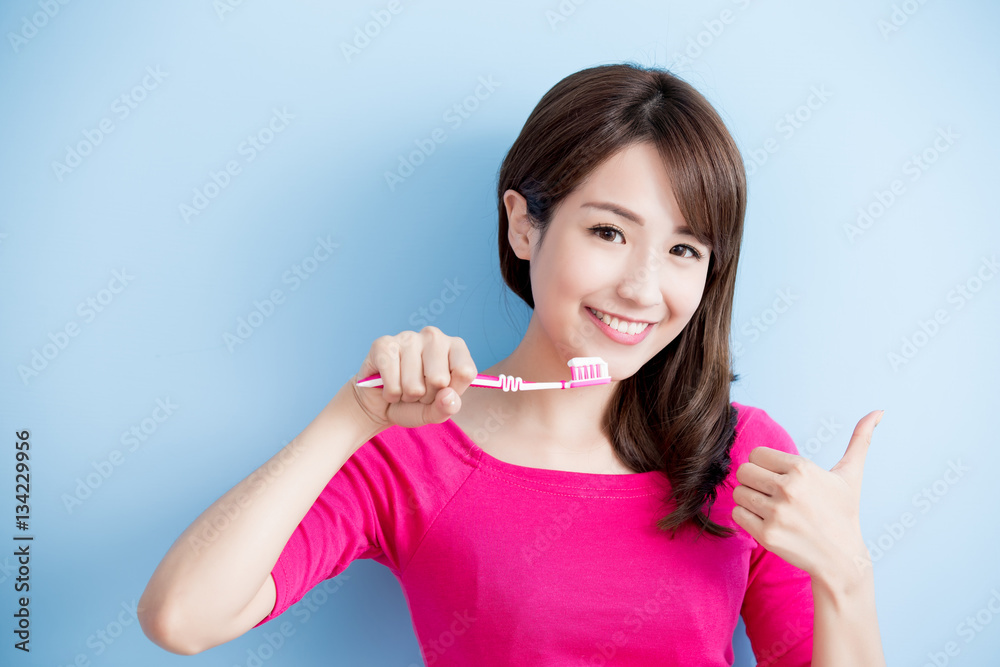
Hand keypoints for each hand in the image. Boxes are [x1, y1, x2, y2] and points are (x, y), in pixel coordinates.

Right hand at [348, 326, 477, 430]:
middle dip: (426, 396)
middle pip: (439, 379)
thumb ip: (449, 406)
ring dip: (406, 396)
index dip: (452, 391)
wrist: (381, 403)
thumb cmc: (414, 402)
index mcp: (455, 347)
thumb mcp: (436, 411)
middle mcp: (433, 336)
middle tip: (418, 390)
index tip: (442, 391)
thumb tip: (448, 396)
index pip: (465, 372)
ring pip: (414, 385)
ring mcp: (408, 337)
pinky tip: (388, 385)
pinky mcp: (383, 345)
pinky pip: (392, 384)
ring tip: (403, 388)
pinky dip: (390, 394)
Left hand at [731, 410, 883, 582]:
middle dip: (755, 482)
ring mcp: (776, 513)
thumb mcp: (850, 475)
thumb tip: (879, 410)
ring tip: (772, 509)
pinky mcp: (767, 535)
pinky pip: (737, 514)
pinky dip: (747, 519)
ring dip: (750, 501)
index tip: (780, 479)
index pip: (756, 454)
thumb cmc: (843, 513)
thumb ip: (860, 440)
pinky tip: (768, 523)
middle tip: (772, 494)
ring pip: (738, 493)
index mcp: (802, 469)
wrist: (842, 559)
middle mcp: (788, 489)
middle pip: (743, 471)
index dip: (765, 466)